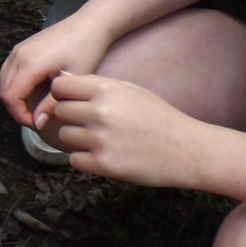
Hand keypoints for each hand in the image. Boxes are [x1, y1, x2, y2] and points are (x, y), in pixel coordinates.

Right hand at [0, 16, 112, 127]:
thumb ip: (51, 104)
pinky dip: (14, 85)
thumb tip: (37, 124)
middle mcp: (18, 55)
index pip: (10, 97)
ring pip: (3, 80)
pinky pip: (8, 70)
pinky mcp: (22, 47)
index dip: (19, 115)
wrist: (90, 24)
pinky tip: (32, 91)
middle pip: (3, 90)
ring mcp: (18, 49)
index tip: (36, 123)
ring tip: (33, 107)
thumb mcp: (71, 80)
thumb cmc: (86, 50)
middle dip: (16, 108)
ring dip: (14, 97)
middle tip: (35, 118)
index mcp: (29, 63)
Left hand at [43, 72, 203, 186]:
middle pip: (59, 112)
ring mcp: (100, 139)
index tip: (70, 100)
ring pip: (64, 137)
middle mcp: (99, 112)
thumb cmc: (158, 117)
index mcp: (105, 90)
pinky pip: (74, 160)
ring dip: (77, 139)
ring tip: (100, 139)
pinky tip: (102, 154)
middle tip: (89, 123)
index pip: (59, 86)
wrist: (185, 149)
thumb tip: (61, 82)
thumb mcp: (130, 90)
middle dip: (70, 117)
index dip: (62, 93)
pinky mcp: (103, 164)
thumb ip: (97, 86)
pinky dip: (84, 159)